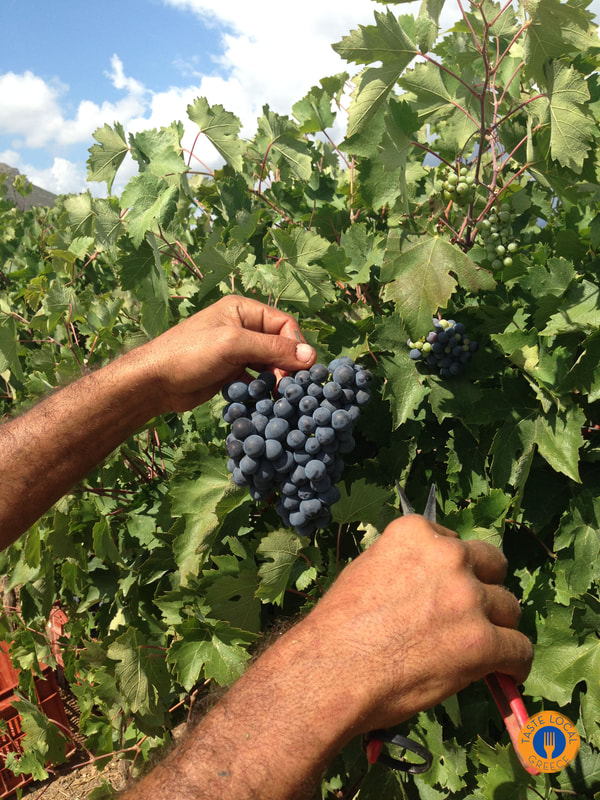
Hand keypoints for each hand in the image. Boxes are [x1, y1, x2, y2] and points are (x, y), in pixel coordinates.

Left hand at [142, 296, 316, 412]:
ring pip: (268, 364)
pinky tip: (262, 401)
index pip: (284, 324)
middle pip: (279, 345)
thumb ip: (272, 349)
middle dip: (286, 365)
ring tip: (276, 396)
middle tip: (287, 387)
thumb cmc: (190, 354)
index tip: (300, 370)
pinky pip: (255, 379)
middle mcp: (242, 327)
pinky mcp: (230, 372)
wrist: (154, 382)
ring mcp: (236, 351)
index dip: (295, 345)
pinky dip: (261, 389)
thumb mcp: (233, 345)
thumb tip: (311, 356)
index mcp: (243, 310)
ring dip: (274, 379)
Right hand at [301, 514, 532, 732]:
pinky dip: (514, 664)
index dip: (454, 570)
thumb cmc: (338, 627)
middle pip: (492, 565)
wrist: (331, 670)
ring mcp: (467, 597)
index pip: (454, 542)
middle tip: (470, 615)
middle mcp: (447, 556)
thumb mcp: (368, 570)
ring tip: (482, 650)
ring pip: (509, 608)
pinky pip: (519, 649)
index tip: (446, 592)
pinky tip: (505, 674)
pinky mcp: (482, 641)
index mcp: (415, 533)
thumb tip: (430, 587)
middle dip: (485, 588)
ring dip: (498, 628)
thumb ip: (406, 566)